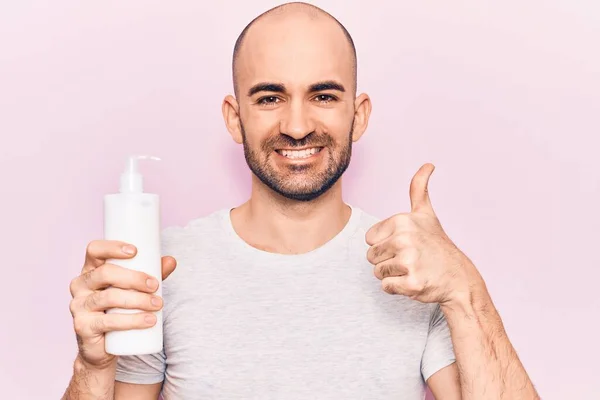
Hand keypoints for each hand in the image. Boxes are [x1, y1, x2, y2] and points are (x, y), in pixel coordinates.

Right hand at [68, 240, 176, 369]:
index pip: (94, 250)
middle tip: (154, 285)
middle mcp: (80, 285)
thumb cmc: (119, 308)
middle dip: (134, 278)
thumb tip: (171, 261)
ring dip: (138, 300)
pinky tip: (149, 320)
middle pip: (105, 273)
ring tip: (157, 304)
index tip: (135, 251)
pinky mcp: (83, 327)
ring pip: (109, 297)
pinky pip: (108, 322)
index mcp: (90, 269)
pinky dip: (132, 321)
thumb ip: (152, 273)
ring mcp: (78, 306)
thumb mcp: (135, 288)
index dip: (112, 247)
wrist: (104, 345)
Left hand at [365, 163, 482, 304]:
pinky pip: (386, 287)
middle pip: (371, 256)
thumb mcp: (426, 214)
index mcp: (402, 221)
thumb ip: (419, 188)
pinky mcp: (412, 283)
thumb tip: (428, 164)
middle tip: (410, 259)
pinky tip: (415, 281)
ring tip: (413, 269)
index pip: (369, 239)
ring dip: (393, 275)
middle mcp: (404, 239)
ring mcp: (409, 262)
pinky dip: (397, 288)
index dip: (385, 244)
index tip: (405, 244)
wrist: (458, 278)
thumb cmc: (437, 245)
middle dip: (387, 261)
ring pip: (377, 273)